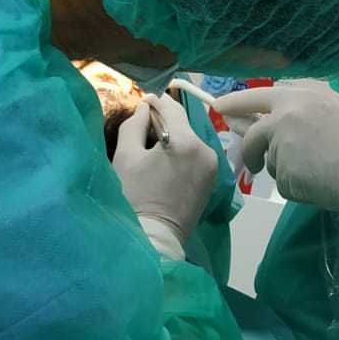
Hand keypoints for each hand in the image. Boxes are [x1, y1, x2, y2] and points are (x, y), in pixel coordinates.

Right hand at [112, 95, 217, 260]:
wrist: (153, 238)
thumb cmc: (134, 196)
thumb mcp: (125, 156)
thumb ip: (133, 125)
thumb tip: (144, 108)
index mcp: (186, 142)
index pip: (172, 108)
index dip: (155, 102)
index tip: (142, 101)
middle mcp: (206, 150)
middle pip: (183, 124)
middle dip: (163, 122)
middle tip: (142, 126)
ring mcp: (213, 166)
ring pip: (190, 140)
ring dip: (173, 138)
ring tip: (152, 149)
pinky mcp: (212, 179)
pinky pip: (195, 155)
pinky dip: (182, 153)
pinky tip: (165, 164)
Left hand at [210, 85, 338, 220]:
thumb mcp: (331, 112)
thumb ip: (299, 114)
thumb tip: (269, 122)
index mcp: (297, 98)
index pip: (255, 97)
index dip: (236, 103)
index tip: (219, 108)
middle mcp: (283, 118)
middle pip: (252, 135)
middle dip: (248, 149)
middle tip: (252, 162)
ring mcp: (280, 147)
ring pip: (272, 162)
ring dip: (287, 170)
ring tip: (319, 171)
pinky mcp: (283, 175)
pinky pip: (284, 184)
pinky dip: (297, 188)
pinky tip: (319, 184)